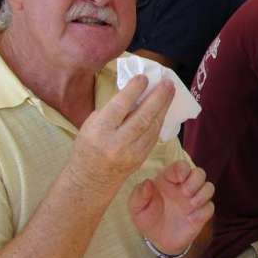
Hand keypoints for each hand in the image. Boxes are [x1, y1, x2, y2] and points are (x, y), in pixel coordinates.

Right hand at [67, 75, 173, 193]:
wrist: (90, 180)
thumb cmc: (88, 147)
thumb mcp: (90, 125)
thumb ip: (111, 110)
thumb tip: (133, 93)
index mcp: (100, 131)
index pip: (120, 106)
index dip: (134, 90)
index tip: (144, 77)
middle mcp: (117, 143)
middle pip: (142, 117)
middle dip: (158, 97)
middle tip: (167, 82)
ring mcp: (132, 153)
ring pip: (152, 126)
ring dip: (164, 107)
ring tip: (170, 91)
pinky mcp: (142, 158)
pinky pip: (154, 136)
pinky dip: (160, 120)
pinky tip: (164, 108)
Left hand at [129, 160, 214, 254]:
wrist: (158, 240)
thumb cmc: (148, 218)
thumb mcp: (137, 208)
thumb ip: (139, 195)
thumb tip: (147, 182)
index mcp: (169, 180)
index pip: (181, 166)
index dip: (182, 169)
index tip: (178, 178)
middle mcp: (184, 187)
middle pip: (200, 173)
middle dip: (195, 181)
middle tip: (184, 193)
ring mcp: (194, 200)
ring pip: (209, 187)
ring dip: (202, 194)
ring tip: (189, 204)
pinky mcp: (201, 214)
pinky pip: (210, 207)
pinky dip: (203, 211)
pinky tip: (191, 218)